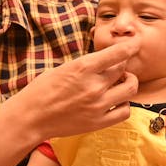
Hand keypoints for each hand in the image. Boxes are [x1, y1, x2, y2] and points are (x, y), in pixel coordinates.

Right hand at [11, 40, 140, 140]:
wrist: (30, 117)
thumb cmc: (42, 90)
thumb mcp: (63, 68)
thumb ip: (86, 65)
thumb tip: (105, 60)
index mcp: (83, 68)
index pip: (118, 53)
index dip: (130, 46)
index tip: (135, 43)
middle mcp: (93, 86)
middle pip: (124, 69)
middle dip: (123, 66)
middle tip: (117, 68)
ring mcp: (98, 105)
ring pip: (130, 89)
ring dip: (128, 83)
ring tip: (119, 84)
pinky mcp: (98, 122)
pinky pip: (125, 111)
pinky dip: (124, 104)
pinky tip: (115, 101)